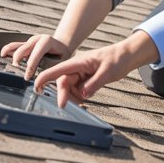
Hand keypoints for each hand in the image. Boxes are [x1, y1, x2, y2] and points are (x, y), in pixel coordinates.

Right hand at [2, 34, 72, 80]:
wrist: (63, 46)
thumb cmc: (63, 55)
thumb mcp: (62, 63)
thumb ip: (52, 72)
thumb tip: (42, 85)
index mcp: (46, 41)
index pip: (36, 54)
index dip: (30, 67)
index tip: (27, 77)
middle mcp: (37, 39)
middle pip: (23, 49)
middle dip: (19, 61)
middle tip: (17, 72)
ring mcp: (30, 41)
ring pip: (17, 46)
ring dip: (11, 55)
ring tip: (11, 65)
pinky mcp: (26, 44)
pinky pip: (14, 45)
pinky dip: (8, 49)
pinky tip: (3, 54)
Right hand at [31, 31, 158, 107]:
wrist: (127, 55)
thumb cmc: (117, 59)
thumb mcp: (107, 72)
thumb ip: (93, 84)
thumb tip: (82, 95)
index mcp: (79, 62)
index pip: (58, 70)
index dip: (44, 78)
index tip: (37, 87)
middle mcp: (77, 68)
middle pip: (63, 83)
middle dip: (63, 95)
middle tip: (64, 107)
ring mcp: (81, 74)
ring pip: (70, 88)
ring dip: (74, 97)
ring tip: (84, 102)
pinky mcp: (86, 79)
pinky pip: (78, 91)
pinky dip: (80, 97)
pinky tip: (87, 99)